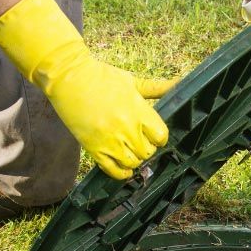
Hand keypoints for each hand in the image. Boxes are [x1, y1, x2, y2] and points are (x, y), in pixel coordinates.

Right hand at [0, 0, 173, 179]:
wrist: (69, 78)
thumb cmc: (102, 77)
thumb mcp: (132, 81)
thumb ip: (156, 88)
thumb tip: (181, 83)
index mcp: (138, 110)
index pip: (161, 136)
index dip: (159, 137)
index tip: (154, 135)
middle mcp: (126, 127)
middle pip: (147, 152)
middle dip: (147, 148)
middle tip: (140, 142)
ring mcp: (110, 139)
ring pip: (133, 163)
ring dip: (134, 160)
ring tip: (130, 151)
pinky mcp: (94, 148)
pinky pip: (113, 171)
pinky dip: (122, 173)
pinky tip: (124, 168)